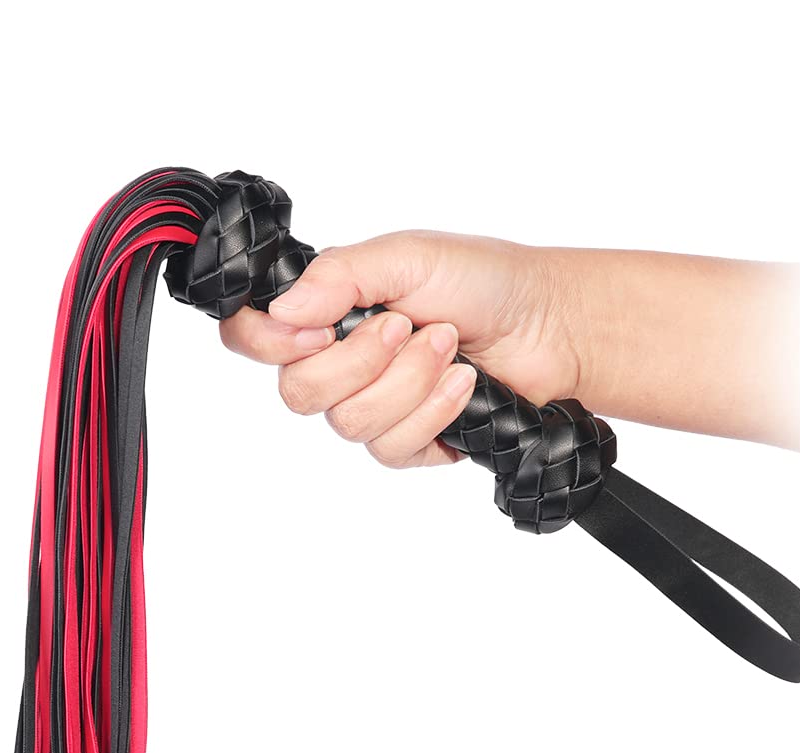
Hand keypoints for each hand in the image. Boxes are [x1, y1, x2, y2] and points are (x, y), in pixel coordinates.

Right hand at [219, 232, 581, 468]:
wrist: (547, 326)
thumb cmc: (482, 280)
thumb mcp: (408, 255)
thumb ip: (340, 274)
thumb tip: (284, 309)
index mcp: (325, 312)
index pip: (252, 337)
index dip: (268, 342)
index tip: (320, 330)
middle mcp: (338, 364)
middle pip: (298, 393)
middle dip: (360, 362)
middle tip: (406, 327)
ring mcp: (371, 407)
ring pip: (349, 424)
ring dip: (407, 383)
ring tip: (447, 348)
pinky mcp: (407, 444)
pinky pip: (391, 448)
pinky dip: (432, 413)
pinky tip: (461, 385)